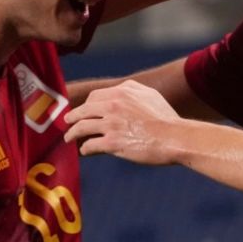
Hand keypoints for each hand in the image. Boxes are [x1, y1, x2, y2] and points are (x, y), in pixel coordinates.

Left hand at [63, 81, 180, 165]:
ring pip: (81, 127)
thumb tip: (120, 91)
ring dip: (72, 133)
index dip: (85, 105)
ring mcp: (111, 124)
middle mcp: (113, 105)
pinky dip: (85, 149)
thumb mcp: (151, 95)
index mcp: (122, 92)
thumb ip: (133, 90)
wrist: (175, 138)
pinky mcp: (112, 143)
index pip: (95, 97)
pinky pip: (90, 145)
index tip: (82, 111)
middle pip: (84, 110)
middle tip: (67, 123)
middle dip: (72, 117)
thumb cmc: (166, 119)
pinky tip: (84, 151)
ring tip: (68, 138)